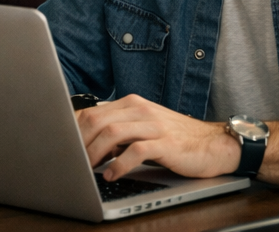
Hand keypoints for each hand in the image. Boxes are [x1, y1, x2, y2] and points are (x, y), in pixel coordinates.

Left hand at [76, 94, 239, 180]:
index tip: (64, 145)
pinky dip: (119, 164)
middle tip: (71, 160)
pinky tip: (112, 174)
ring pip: (113, 133)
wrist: (214, 144)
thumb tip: (88, 142)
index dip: (74, 129)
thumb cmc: (176, 138)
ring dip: (95, 152)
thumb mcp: (144, 128)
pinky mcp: (166, 142)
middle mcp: (140, 109)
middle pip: (98, 120)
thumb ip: (120, 130)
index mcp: (131, 103)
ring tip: (86, 167)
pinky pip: (136, 150)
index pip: (93, 111)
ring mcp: (154, 124)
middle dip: (80, 142)